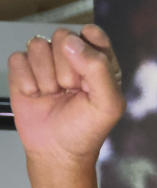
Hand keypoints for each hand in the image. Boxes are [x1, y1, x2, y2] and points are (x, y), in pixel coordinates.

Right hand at [8, 25, 123, 173]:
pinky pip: (18, 59)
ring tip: (54, 96)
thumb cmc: (84, 131)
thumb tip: (72, 41)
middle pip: (63, 36)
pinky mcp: (23, 71)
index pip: (92, 34)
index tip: (87, 79)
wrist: (56, 154)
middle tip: (70, 92)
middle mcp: (72, 58)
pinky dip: (26, 81)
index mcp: (98, 61)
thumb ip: (99, 68)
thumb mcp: (108, 105)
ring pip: (38, 45)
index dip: (88, 52)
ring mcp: (46, 62)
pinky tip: (36, 96)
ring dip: (46, 77)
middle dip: (66, 69)